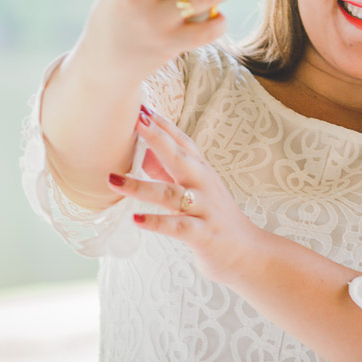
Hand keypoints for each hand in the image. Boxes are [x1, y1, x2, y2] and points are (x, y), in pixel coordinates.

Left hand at [107, 105, 263, 283]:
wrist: (248, 254)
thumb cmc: (215, 220)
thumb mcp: (194, 190)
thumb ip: (169, 172)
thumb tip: (143, 153)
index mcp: (201, 172)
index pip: (182, 142)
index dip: (162, 125)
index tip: (141, 107)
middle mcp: (204, 186)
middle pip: (180, 157)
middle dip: (158, 138)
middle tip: (137, 121)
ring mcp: (204, 209)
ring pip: (171, 194)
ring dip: (141, 186)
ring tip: (113, 180)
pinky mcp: (203, 234)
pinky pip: (178, 227)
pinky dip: (157, 222)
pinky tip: (136, 219)